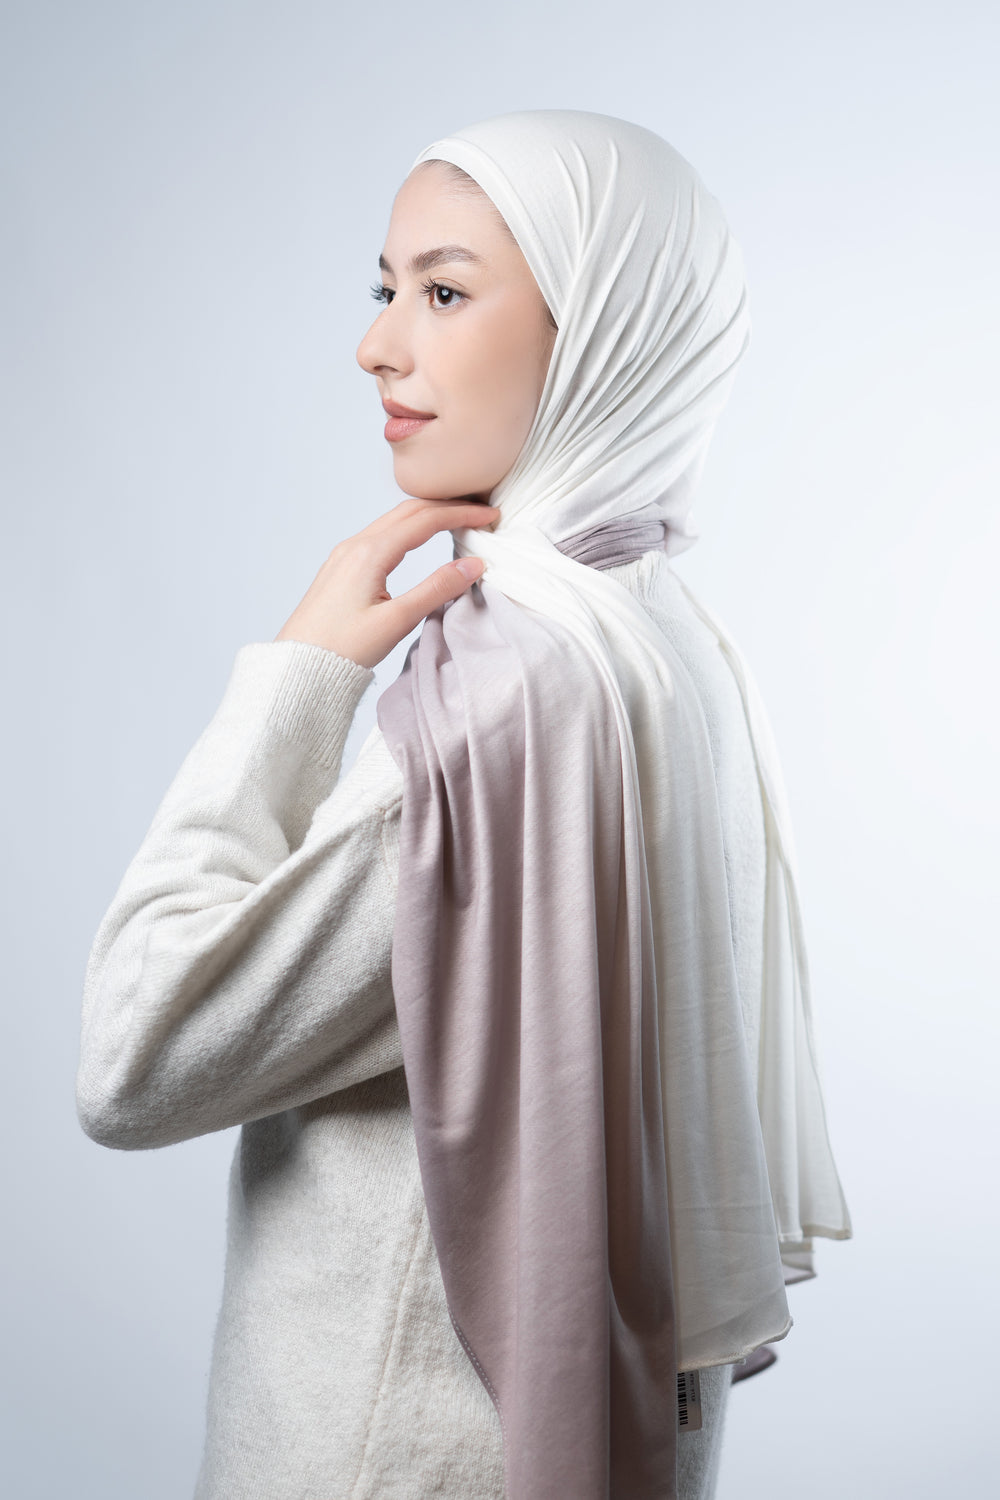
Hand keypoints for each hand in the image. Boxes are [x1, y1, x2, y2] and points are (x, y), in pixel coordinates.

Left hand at [274, 497, 499, 668]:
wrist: (298, 666)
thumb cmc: (342, 649)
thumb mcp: (396, 621)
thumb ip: (437, 589)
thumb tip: (473, 564)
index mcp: (369, 553)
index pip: (425, 520)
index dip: (461, 514)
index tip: (489, 516)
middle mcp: (355, 546)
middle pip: (409, 511)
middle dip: (447, 507)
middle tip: (480, 513)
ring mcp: (345, 555)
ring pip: (393, 521)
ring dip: (427, 516)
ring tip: (457, 521)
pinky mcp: (342, 568)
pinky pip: (380, 535)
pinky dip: (408, 529)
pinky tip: (419, 540)